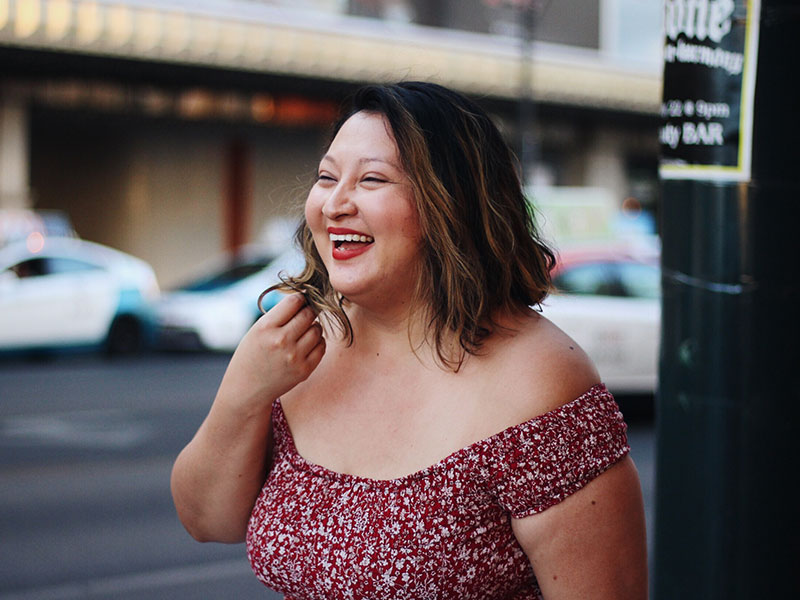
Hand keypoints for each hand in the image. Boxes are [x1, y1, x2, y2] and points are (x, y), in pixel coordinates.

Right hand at [218, 293, 325, 410]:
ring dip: (313, 327)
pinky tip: (306, 344)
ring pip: (317, 329)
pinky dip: (317, 342)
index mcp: (265, 328)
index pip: (294, 301)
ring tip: (302, 332)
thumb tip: (306, 298)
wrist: (247, 389)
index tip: (299, 301)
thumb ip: (279, 315)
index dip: (299, 299)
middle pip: (309, 314)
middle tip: (303, 316)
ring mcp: (294, 357)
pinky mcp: (304, 370)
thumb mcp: (256, 330)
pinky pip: (322, 346)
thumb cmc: (251, 355)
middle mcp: (281, 341)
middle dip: (308, 311)